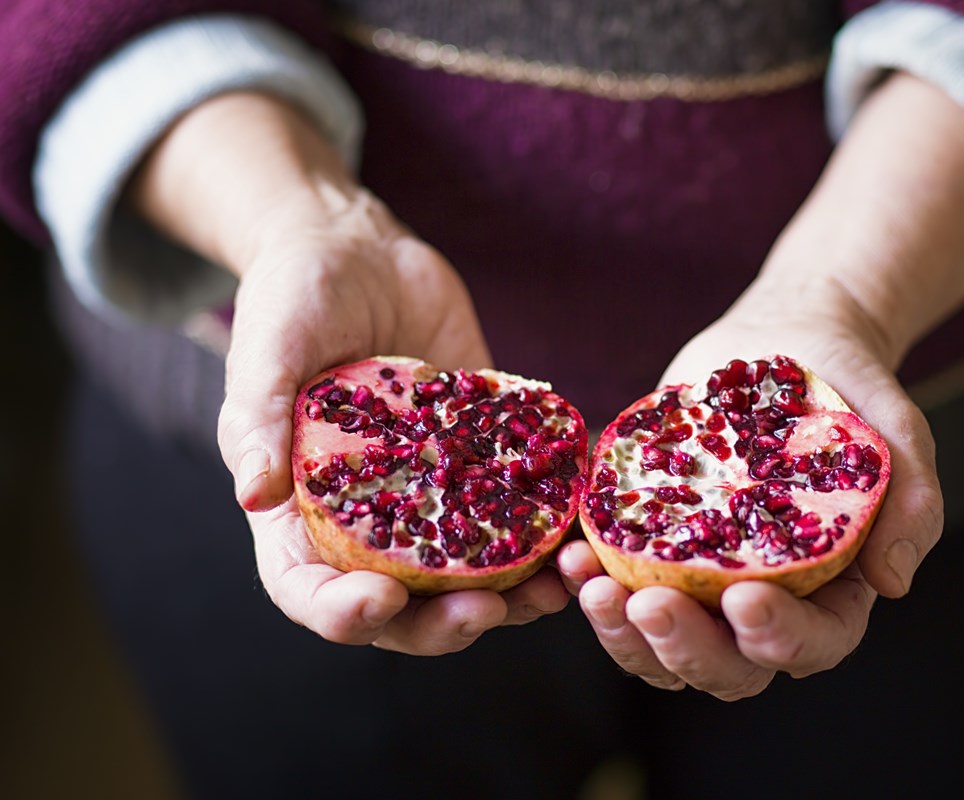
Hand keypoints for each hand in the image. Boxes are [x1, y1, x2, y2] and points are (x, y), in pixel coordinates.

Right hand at [227, 193, 568, 651]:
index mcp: (302, 511)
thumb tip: (253, 495)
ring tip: (555, 589)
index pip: (311, 589)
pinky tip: (581, 527)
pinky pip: (515, 509)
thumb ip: (260, 418)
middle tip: (486, 612)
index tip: (384, 601)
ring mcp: (431, 494)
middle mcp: (370, 518)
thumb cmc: (292, 299)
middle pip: (403, 604)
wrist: (360, 252)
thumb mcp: (265, 352)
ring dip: (515, 594)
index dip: (343, 613)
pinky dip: (549, 529)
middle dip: (443, 621)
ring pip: (471, 572)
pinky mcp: (480, 461)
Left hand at [558, 71, 963, 697]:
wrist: (785, 346)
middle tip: (647, 603)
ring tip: (591, 581)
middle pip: (725, 666)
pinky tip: (571, 551)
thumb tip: (892, 583)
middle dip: (684, 647)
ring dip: (621, 630)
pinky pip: (617, 585)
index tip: (745, 598)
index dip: (780, 638)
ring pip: (658, 645)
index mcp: (830, 594)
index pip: (812, 644)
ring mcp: (699, 582)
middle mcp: (761, 603)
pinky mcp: (650, 546)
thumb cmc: (849, 394)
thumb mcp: (896, 434)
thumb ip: (911, 502)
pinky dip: (591, 579)